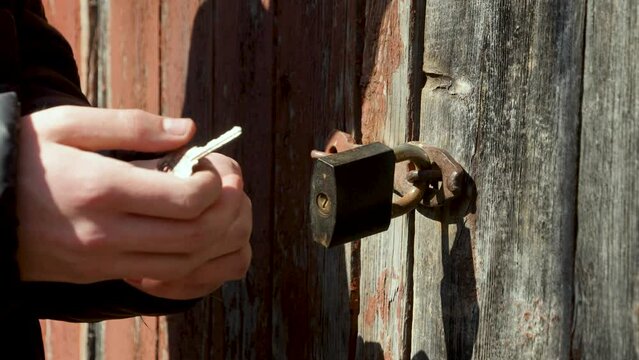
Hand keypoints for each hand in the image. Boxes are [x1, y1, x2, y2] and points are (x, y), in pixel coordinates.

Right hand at [16, 106, 252, 299]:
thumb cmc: (23, 158)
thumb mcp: (68, 125)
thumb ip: (132, 125)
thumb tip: (188, 130)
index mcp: (101, 188)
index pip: (187, 199)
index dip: (214, 185)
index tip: (211, 168)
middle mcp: (105, 232)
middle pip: (194, 236)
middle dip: (225, 213)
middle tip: (228, 190)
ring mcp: (102, 260)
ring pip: (182, 263)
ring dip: (212, 239)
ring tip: (213, 209)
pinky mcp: (98, 274)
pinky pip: (159, 276)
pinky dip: (186, 258)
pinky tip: (186, 231)